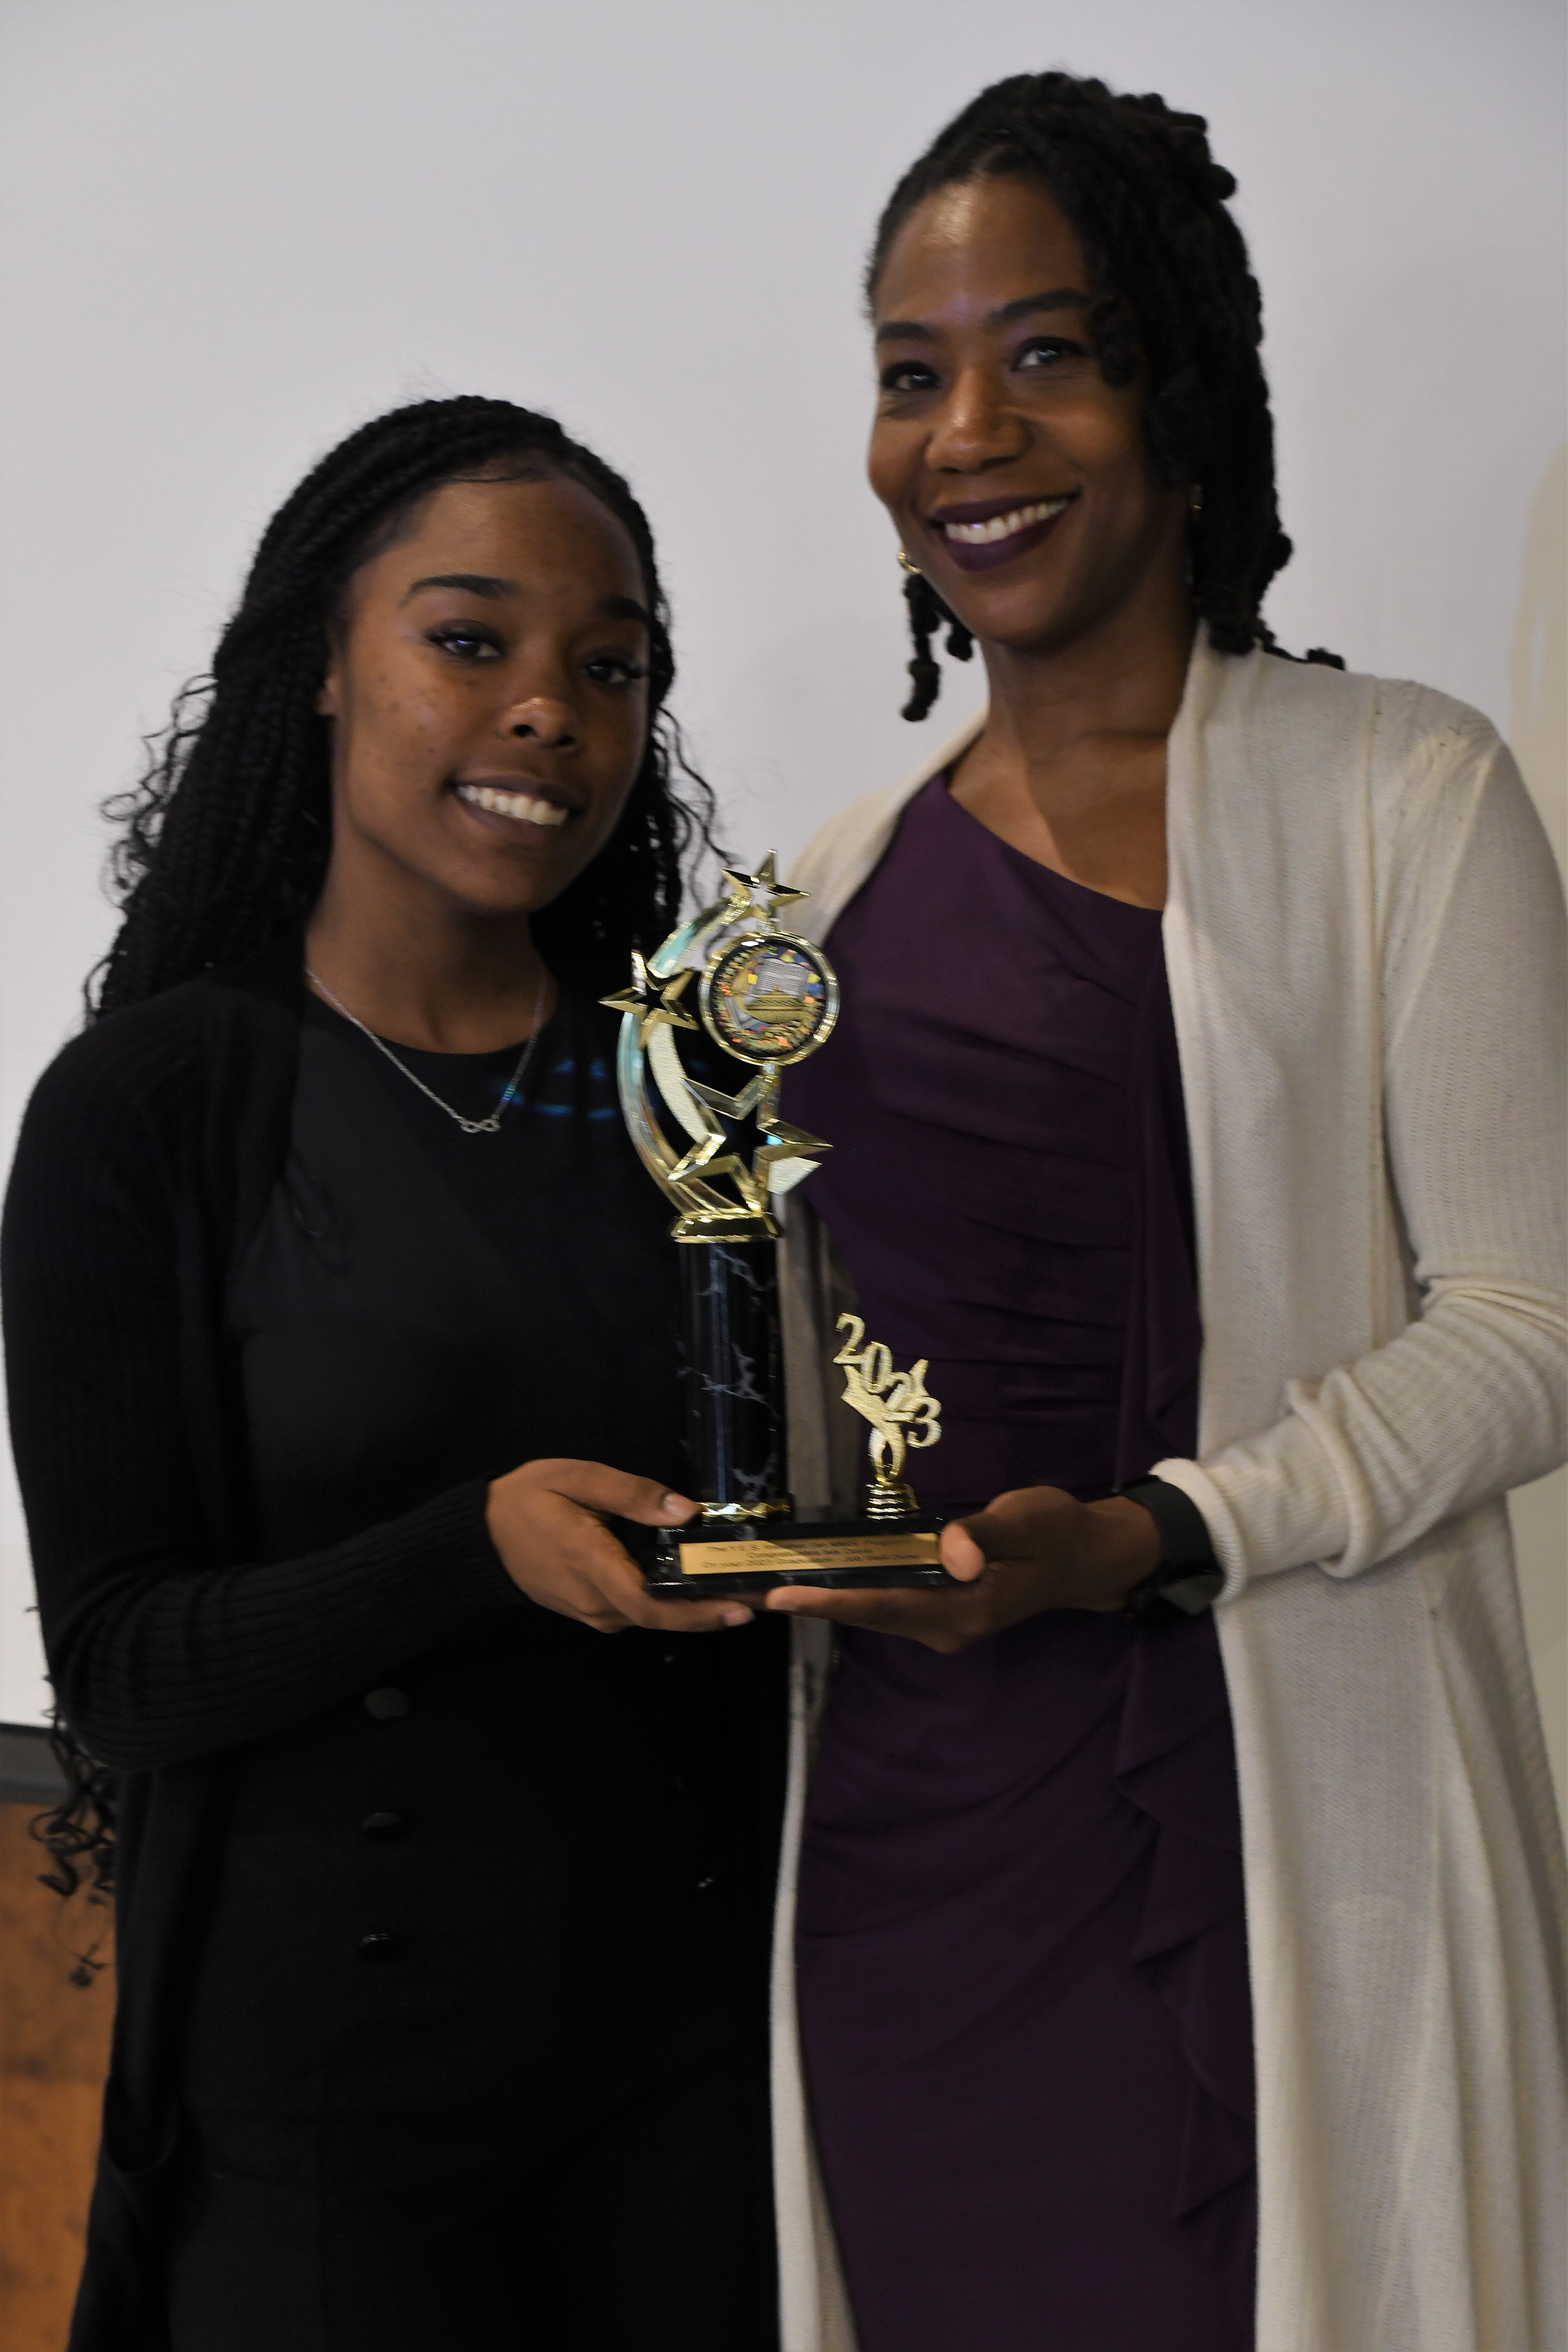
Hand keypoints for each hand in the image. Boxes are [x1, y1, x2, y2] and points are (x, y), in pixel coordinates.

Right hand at [485, 1459, 748, 1634]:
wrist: (480, 1536)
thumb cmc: (528, 1499)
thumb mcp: (577, 1478)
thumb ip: (633, 1494)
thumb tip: (688, 1511)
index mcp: (594, 1567)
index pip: (654, 1605)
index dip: (700, 1613)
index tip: (742, 1607)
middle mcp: (596, 1602)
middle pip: (661, 1617)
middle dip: (712, 1610)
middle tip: (761, 1596)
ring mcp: (592, 1612)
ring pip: (651, 1617)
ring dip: (694, 1608)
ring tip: (739, 1587)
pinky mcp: (591, 1610)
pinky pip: (637, 1611)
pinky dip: (670, 1603)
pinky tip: (697, 1584)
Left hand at [764, 1485, 1159, 1652]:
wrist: (1088, 1555)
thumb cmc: (1057, 1532)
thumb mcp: (1027, 1521)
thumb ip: (985, 1534)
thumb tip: (952, 1554)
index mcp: (966, 1612)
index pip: (885, 1606)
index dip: (832, 1601)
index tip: (783, 1597)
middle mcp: (948, 1628)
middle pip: (870, 1614)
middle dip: (815, 1603)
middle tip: (754, 1591)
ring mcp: (945, 1623)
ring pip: (876, 1610)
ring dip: (830, 1598)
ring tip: (774, 1585)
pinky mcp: (944, 1610)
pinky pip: (890, 1602)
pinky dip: (856, 1591)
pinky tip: (824, 1578)